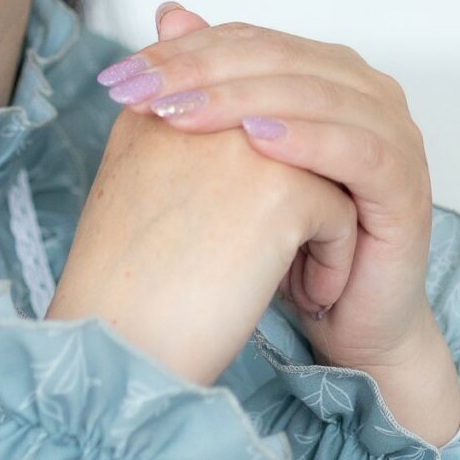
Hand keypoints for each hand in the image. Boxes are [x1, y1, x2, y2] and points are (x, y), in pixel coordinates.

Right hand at [47, 91, 360, 390]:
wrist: (119, 355)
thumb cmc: (123, 296)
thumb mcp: (141, 196)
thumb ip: (184, 149)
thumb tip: (248, 139)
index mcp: (153, 105)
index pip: (238, 104)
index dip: (262, 164)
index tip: (246, 225)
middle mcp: (197, 107)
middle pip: (285, 128)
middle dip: (297, 187)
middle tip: (281, 248)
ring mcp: (240, 144)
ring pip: (321, 166)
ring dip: (318, 221)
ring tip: (293, 272)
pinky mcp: (282, 191)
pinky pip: (341, 211)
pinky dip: (332, 261)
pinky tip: (304, 298)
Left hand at [96, 1, 441, 379]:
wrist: (345, 321)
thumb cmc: (286, 242)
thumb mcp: (231, 162)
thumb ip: (208, 87)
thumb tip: (169, 11)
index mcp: (326, 73)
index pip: (248, 42)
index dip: (180, 53)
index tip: (117, 77)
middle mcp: (365, 92)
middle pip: (278, 60)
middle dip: (199, 73)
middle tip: (138, 93)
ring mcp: (395, 132)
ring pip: (313, 97)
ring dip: (242, 100)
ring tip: (180, 114)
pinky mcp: (407, 183)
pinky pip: (357, 150)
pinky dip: (307, 140)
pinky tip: (256, 142)